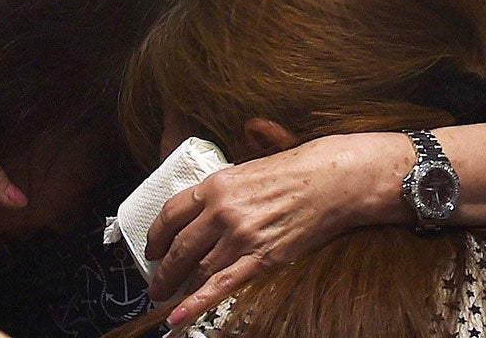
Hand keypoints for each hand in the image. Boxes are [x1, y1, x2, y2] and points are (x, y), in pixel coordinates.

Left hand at [145, 134, 400, 326]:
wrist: (332, 180)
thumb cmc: (296, 170)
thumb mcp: (249, 168)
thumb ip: (223, 190)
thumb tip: (204, 210)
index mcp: (216, 185)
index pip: (171, 213)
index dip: (156, 235)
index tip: (152, 248)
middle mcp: (222, 211)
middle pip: (179, 247)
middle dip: (163, 270)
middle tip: (155, 284)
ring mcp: (240, 237)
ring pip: (197, 270)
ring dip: (179, 288)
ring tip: (169, 299)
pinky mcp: (260, 259)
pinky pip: (219, 287)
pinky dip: (195, 304)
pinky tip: (178, 317)